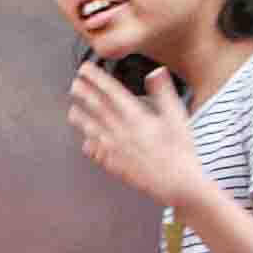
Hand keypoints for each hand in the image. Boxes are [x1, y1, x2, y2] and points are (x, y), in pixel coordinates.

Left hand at [67, 60, 211, 208]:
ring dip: (80, 118)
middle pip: (97, 108)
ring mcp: (115, 149)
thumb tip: (156, 72)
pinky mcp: (115, 165)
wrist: (176, 184)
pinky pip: (96, 153)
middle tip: (74, 85)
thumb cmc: (179, 151)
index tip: (86, 69)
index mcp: (135, 117)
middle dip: (83, 94)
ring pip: (92, 130)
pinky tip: (86, 143)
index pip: (111, 92)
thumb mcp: (177, 116)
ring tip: (72, 111)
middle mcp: (120, 131)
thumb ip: (164, 93)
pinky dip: (88, 145)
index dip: (96, 79)